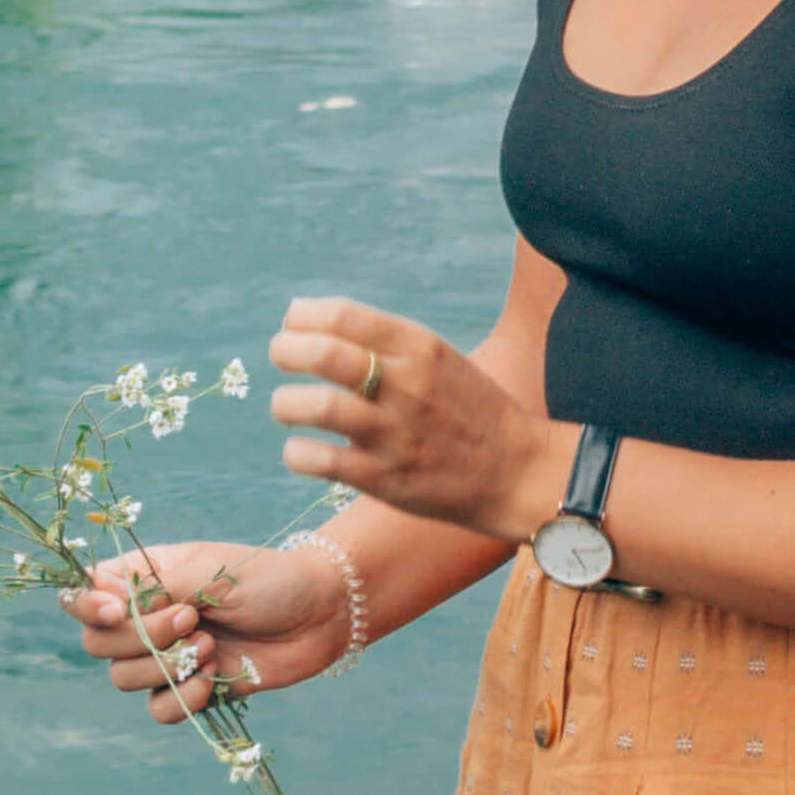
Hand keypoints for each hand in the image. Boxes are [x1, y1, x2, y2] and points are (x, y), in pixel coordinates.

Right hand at [57, 536, 347, 725]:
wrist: (318, 614)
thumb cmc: (267, 579)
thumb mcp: (210, 572)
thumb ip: (154, 589)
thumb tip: (107, 604)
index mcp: (144, 577)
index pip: (85, 593)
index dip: (86, 606)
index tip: (114, 609)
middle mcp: (147, 617)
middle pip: (97, 643)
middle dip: (140, 639)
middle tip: (193, 620)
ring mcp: (166, 655)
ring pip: (123, 679)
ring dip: (167, 667)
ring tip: (211, 645)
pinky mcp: (189, 688)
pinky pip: (159, 710)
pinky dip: (183, 698)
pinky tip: (215, 679)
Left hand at [271, 296, 561, 542]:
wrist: (515, 470)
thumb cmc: (468, 409)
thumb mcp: (437, 359)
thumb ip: (385, 342)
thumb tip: (315, 323)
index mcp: (419, 347)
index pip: (344, 315)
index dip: (304, 316)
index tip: (292, 323)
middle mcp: (407, 385)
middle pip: (326, 354)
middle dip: (286, 350)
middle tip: (279, 356)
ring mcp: (395, 434)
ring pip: (318, 407)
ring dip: (285, 404)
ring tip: (285, 407)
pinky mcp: (387, 479)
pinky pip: (323, 461)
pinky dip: (297, 453)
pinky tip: (299, 450)